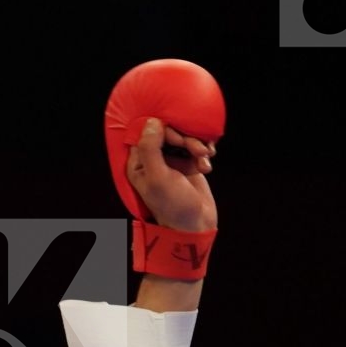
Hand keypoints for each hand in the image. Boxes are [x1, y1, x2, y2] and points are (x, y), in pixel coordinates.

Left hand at [128, 117, 216, 232]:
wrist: (195, 224)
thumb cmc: (172, 205)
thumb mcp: (158, 177)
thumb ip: (151, 149)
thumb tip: (151, 122)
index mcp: (138, 163)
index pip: (147, 134)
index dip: (163, 131)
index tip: (177, 140)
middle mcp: (153, 159)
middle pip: (168, 133)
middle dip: (185, 139)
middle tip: (198, 150)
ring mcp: (171, 161)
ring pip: (184, 138)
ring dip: (197, 145)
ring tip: (205, 158)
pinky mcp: (188, 163)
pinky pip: (196, 147)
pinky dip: (204, 153)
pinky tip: (207, 165)